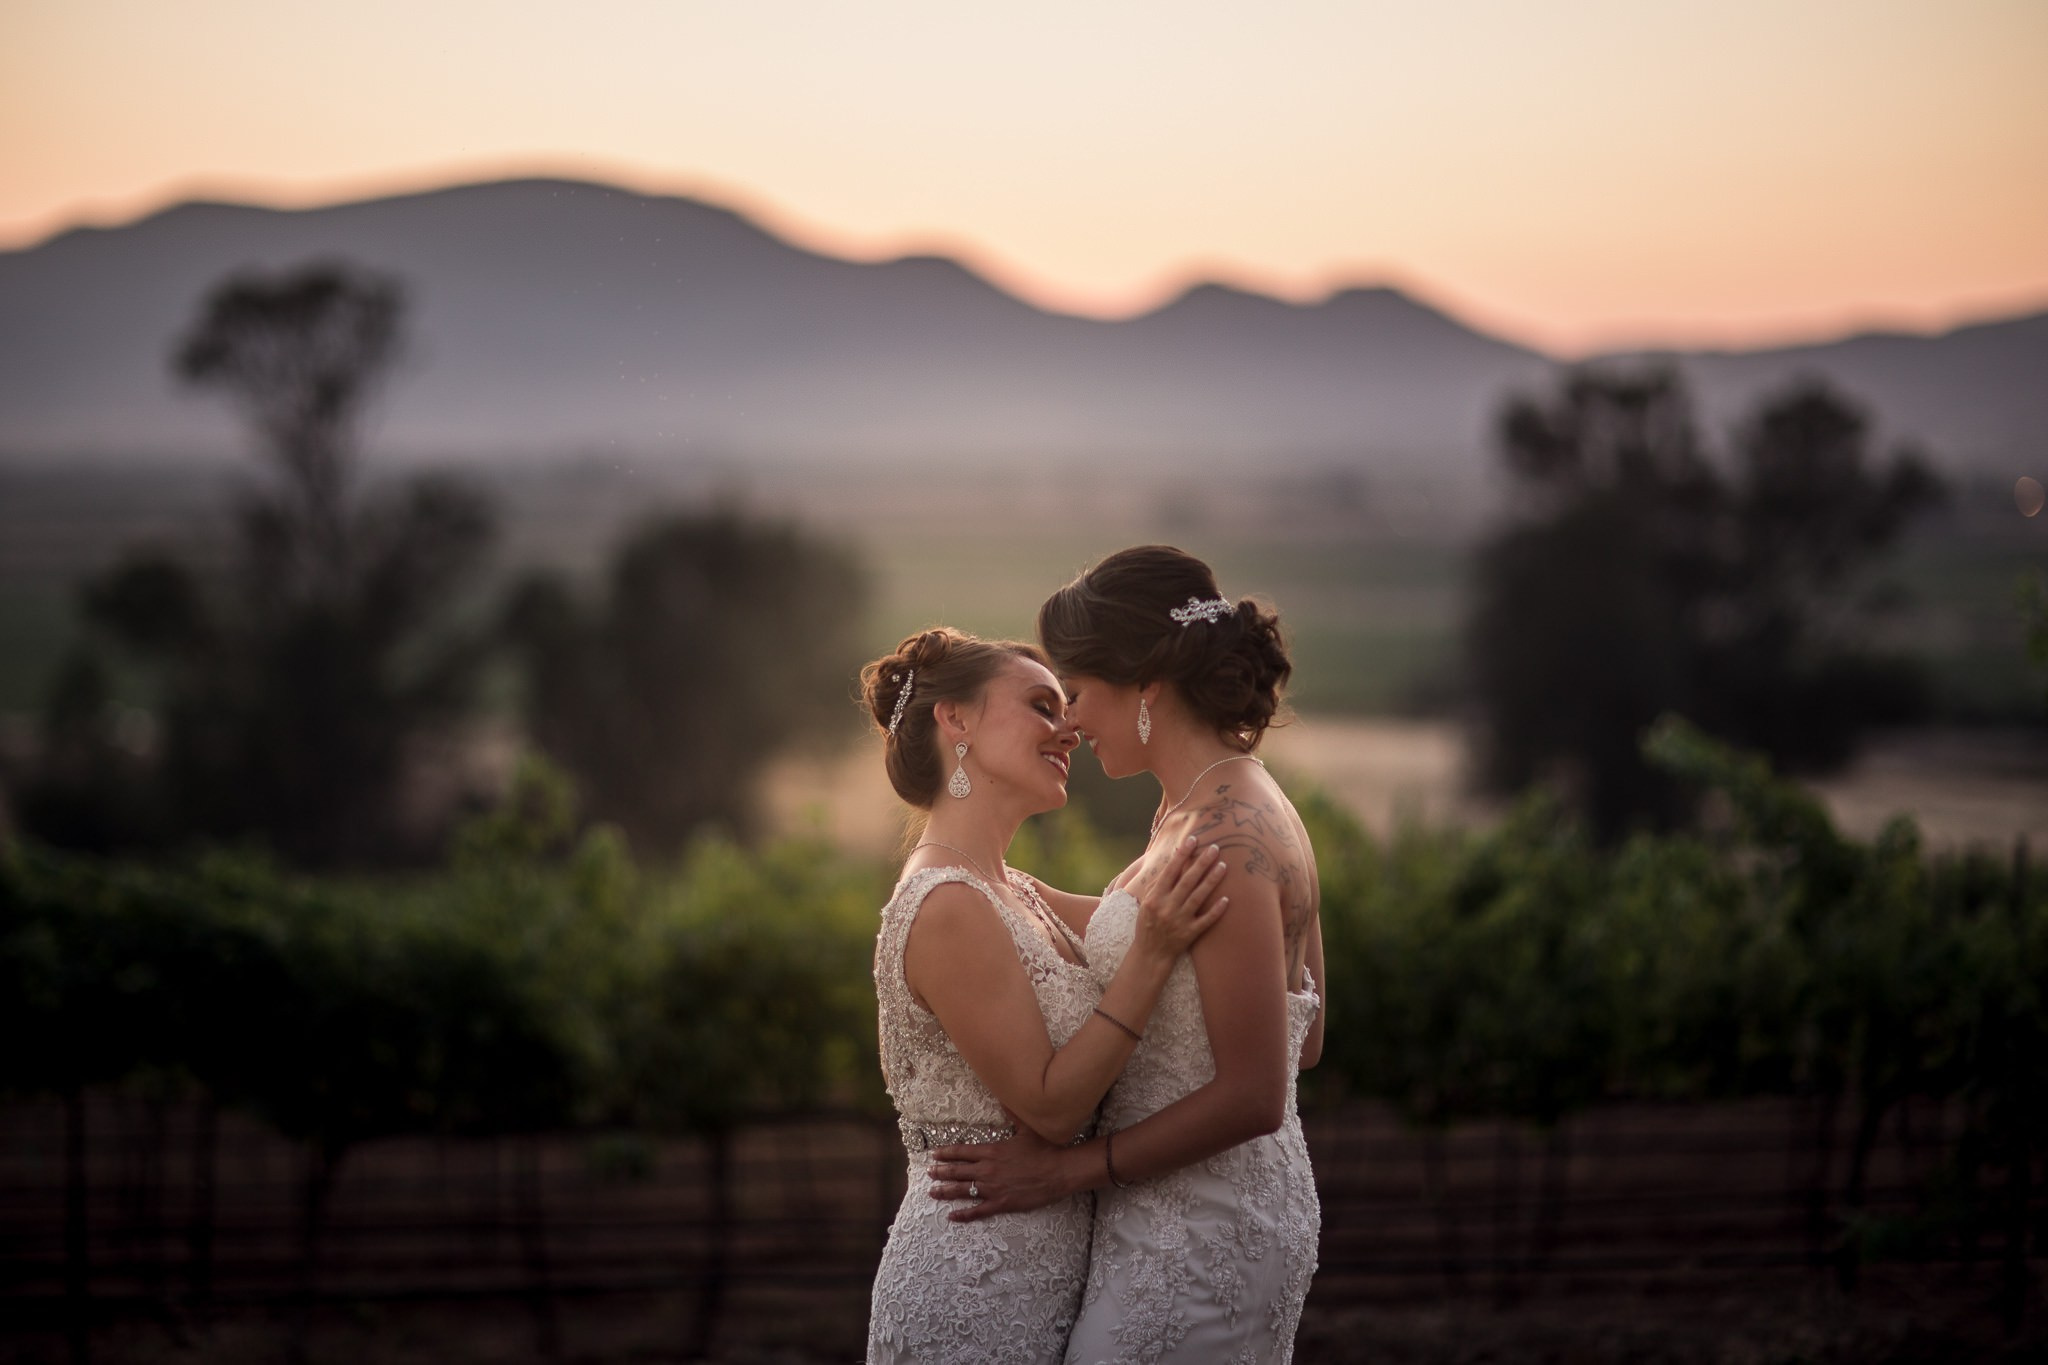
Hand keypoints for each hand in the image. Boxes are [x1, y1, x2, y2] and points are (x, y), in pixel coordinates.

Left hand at [927, 1127, 1075, 1221]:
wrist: (1059, 1172)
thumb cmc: (1044, 1149)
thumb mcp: (1026, 1128)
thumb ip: (1012, 1114)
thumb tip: (1004, 1096)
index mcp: (991, 1150)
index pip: (962, 1151)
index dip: (946, 1153)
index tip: (934, 1154)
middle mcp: (987, 1169)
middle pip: (957, 1171)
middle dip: (941, 1172)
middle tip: (928, 1173)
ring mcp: (993, 1188)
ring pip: (962, 1190)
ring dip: (945, 1191)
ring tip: (932, 1192)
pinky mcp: (1001, 1203)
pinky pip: (978, 1211)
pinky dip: (964, 1214)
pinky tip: (952, 1216)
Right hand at [1124, 836, 1228, 960]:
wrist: (1150, 954)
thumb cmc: (1148, 924)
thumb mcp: (1146, 902)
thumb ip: (1158, 884)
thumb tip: (1172, 862)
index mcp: (1155, 898)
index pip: (1170, 871)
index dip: (1182, 855)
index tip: (1192, 840)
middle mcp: (1167, 907)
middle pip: (1188, 881)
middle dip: (1202, 862)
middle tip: (1215, 848)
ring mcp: (1180, 921)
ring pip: (1199, 897)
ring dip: (1212, 880)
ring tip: (1223, 866)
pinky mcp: (1190, 934)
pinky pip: (1206, 920)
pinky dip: (1216, 910)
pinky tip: (1227, 899)